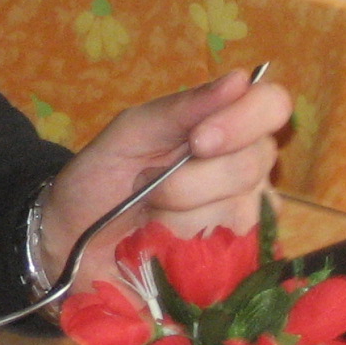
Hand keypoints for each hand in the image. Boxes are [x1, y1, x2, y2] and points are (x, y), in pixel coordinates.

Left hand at [36, 68, 290, 291]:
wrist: (74, 242)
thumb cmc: (101, 179)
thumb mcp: (130, 134)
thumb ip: (183, 108)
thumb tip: (242, 79)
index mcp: (224, 127)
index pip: (271, 105)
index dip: (244, 121)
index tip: (199, 141)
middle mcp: (247, 170)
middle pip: (254, 165)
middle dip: (191, 180)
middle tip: (148, 186)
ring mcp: (247, 219)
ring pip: (241, 214)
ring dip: (182, 219)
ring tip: (150, 220)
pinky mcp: (237, 265)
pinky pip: (236, 258)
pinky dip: (190, 252)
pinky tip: (168, 250)